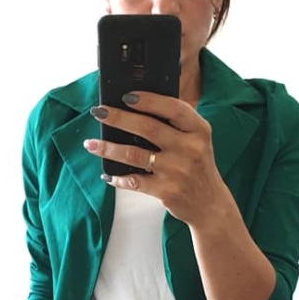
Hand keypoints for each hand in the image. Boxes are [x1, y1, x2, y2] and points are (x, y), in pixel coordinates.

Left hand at [83, 92, 231, 228]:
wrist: (209, 204)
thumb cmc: (197, 165)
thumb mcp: (196, 140)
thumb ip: (176, 125)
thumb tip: (136, 107)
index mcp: (199, 130)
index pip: (174, 108)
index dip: (149, 100)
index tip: (126, 96)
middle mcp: (190, 148)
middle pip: (148, 128)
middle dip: (118, 118)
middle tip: (98, 112)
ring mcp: (177, 171)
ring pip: (134, 155)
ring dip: (108, 148)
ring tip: (89, 144)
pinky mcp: (166, 191)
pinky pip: (134, 181)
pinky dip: (117, 178)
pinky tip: (106, 174)